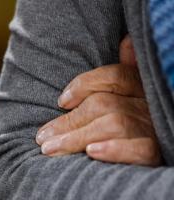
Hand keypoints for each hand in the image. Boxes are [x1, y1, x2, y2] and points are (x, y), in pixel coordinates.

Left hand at [36, 35, 161, 166]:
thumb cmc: (136, 126)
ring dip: (77, 138)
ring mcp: (153, 129)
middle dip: (68, 121)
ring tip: (50, 150)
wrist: (161, 153)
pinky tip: (91, 152)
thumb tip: (126, 42)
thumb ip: (123, 78)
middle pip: (104, 105)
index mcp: (142, 89)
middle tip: (41, 138)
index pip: (115, 76)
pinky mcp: (157, 154)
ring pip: (114, 124)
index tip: (60, 101)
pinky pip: (140, 149)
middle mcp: (148, 105)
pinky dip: (115, 149)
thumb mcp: (133, 98)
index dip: (86, 84)